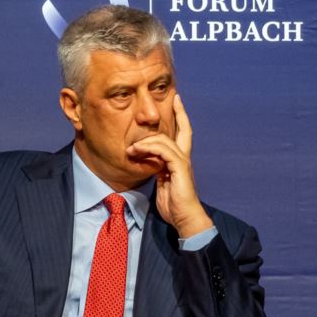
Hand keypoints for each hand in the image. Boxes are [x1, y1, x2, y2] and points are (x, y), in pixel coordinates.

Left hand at [126, 94, 212, 237]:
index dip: (181, 118)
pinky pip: (165, 152)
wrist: (184, 218)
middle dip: (179, 113)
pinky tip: (138, 151)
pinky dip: (150, 149)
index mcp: (180, 161)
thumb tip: (145, 160)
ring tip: (132, 147)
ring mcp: (183, 163)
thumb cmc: (173, 204)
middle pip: (184, 130)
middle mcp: (184, 158)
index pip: (182, 135)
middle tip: (174, 99)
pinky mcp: (180, 169)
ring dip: (146, 141)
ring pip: (166, 141)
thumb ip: (156, 168)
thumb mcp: (161, 182)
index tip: (177, 103)